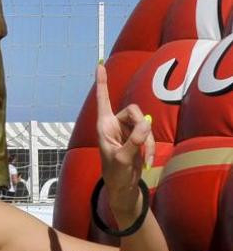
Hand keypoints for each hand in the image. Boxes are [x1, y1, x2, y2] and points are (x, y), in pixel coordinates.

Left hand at [94, 63, 152, 199]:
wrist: (123, 186)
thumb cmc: (115, 174)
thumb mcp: (122, 159)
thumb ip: (134, 142)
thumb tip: (146, 125)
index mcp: (104, 125)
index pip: (102, 100)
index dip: (102, 82)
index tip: (99, 64)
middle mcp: (114, 124)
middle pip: (133, 111)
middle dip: (142, 127)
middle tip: (143, 145)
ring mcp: (126, 130)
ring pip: (145, 124)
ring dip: (149, 142)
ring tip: (144, 159)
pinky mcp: (137, 137)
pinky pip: (149, 134)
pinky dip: (151, 148)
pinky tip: (148, 161)